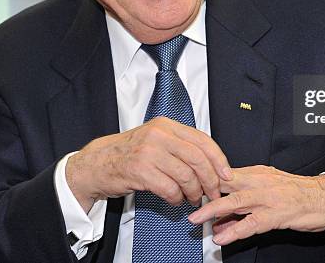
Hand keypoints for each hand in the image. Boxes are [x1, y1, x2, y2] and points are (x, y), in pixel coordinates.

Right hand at [66, 117, 232, 211]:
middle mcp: (159, 135)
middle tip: (213, 192)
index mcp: (166, 125)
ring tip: (192, 198)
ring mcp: (148, 152)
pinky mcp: (140, 171)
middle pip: (197, 158)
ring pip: (185, 175)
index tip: (226, 174)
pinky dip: (176, 199)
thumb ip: (180, 145)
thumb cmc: (129, 153)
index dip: (218, 159)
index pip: (202, 140)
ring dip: (194, 192)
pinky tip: (174, 200)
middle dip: (210, 179)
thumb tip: (212, 163)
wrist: (97, 163)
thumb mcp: (156, 140)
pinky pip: (169, 189)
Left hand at [188, 165, 324, 244]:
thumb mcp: (269, 186)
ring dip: (213, 211)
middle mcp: (260, 182)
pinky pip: (253, 223)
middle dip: (204, 192)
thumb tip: (220, 215)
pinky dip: (235, 231)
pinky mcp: (278, 215)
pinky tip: (223, 238)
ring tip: (197, 220)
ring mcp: (269, 198)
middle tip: (185, 201)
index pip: (225, 173)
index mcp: (256, 173)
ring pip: (235, 202)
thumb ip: (244, 198)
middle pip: (225, 184)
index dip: (205, 179)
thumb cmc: (297, 192)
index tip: (189, 187)